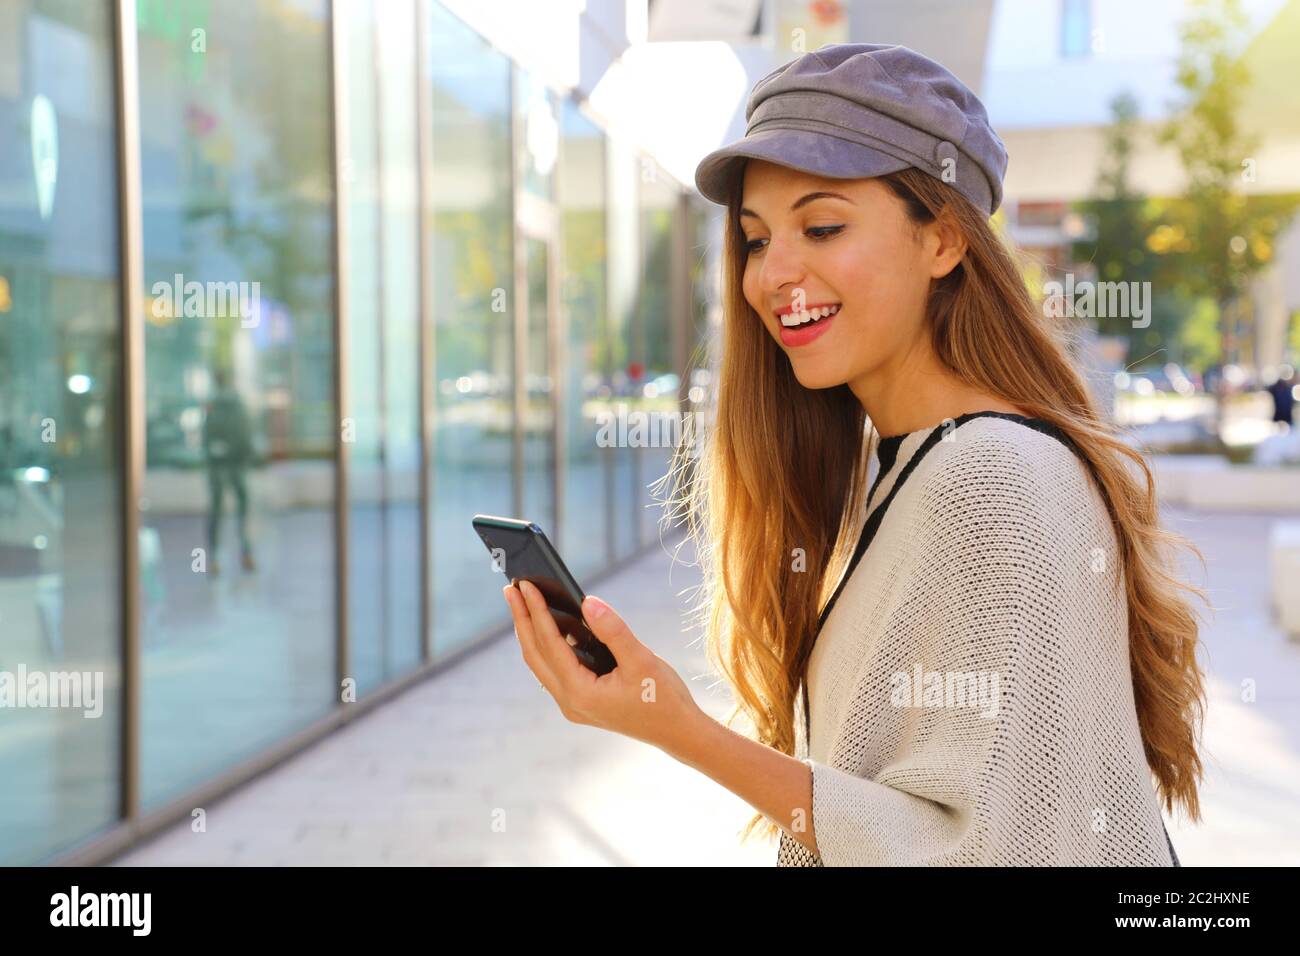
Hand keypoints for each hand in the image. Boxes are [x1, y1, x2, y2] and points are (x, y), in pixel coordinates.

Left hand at [503, 580, 702, 751]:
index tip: (524, 584)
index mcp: (580, 693)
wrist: (677, 732)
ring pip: (542, 662)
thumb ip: (613, 631)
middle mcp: (569, 701)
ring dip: (532, 631)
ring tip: (524, 601)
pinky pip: (556, 668)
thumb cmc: (663, 698)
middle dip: (522, 619)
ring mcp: (573, 704)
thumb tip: (587, 601)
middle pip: (534, 654)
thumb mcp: (642, 660)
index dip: (536, 611)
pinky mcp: (581, 701)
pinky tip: (553, 623)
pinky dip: (549, 644)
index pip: (549, 644)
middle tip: (512, 587)